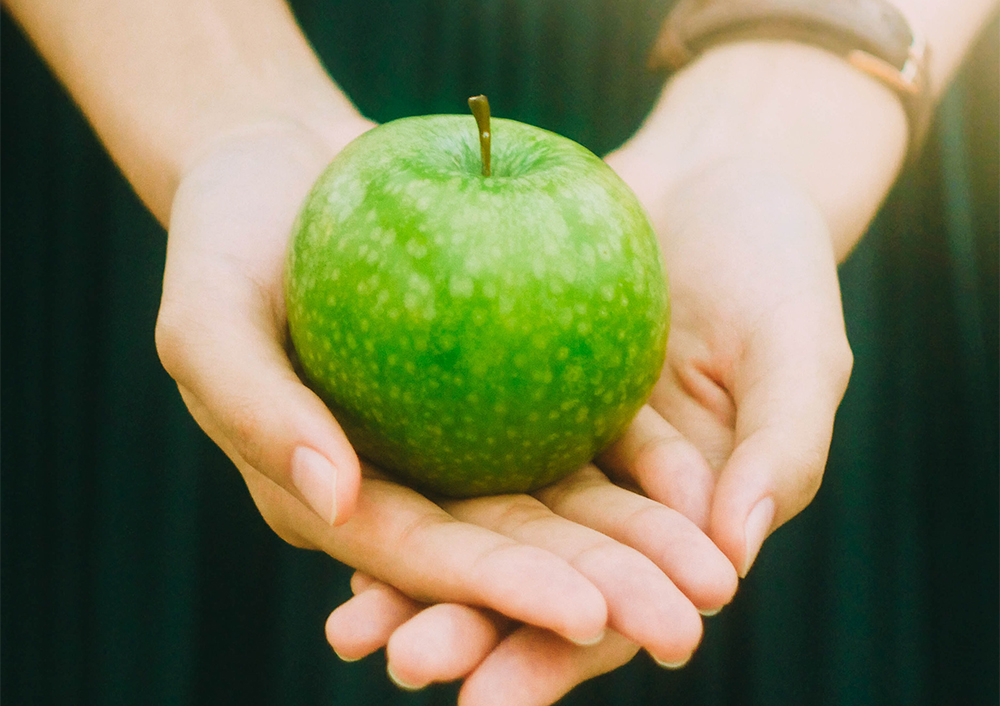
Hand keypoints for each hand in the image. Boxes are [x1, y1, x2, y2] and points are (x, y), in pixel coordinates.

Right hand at [155, 117, 735, 658]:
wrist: (282, 164)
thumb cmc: (226, 236)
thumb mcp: (207, 315)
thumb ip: (254, 408)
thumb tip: (332, 497)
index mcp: (330, 495)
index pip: (417, 557)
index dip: (500, 592)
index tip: (589, 616)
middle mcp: (400, 484)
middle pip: (502, 548)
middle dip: (595, 595)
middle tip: (686, 631)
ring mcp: (455, 441)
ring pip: (553, 504)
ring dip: (635, 547)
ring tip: (716, 582)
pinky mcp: (497, 389)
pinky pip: (572, 428)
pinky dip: (634, 464)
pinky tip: (700, 489)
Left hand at [323, 153, 852, 703]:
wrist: (715, 177)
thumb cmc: (776, 263)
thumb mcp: (800, 351)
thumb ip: (783, 451)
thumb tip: (737, 556)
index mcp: (678, 524)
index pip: (616, 612)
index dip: (556, 659)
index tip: (491, 703)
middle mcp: (604, 500)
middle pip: (529, 583)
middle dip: (466, 632)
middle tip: (403, 662)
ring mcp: (550, 446)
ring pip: (477, 527)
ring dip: (413, 580)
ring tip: (350, 628)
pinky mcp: (505, 390)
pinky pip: (450, 443)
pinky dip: (402, 481)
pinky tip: (342, 510)